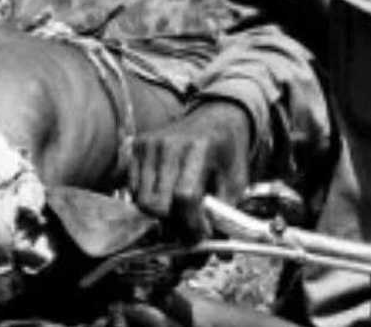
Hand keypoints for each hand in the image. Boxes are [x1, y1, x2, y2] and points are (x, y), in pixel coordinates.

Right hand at [128, 100, 252, 241]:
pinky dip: (148, 201)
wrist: (214, 119)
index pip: (184, 196)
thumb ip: (225, 213)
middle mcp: (168, 144)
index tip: (203, 233)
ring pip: (141, 201)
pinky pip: (133, 189)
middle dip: (174, 226)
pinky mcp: (136, 147)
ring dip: (160, 216)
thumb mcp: (237, 182)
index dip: (192, 224)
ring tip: (180, 213)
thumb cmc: (227, 153)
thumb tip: (216, 250)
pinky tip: (166, 196)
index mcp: (199, 148)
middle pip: (156, 203)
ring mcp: (148, 144)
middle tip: (190, 229)